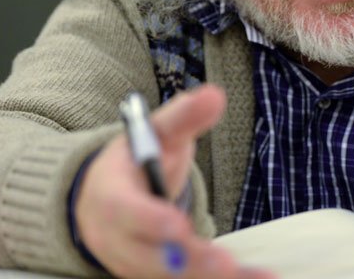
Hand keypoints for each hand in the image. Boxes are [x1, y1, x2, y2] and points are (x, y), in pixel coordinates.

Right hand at [76, 85, 271, 278]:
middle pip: (151, 259)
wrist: (98, 202)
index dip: (150, 222)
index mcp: (111, 198)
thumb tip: (215, 94)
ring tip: (255, 277)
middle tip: (226, 265)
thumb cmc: (133, 162)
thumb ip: (183, 116)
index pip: (127, 213)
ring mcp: (135, 265)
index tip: (177, 226)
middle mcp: (119, 240)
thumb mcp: (154, 133)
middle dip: (189, 262)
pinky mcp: (153, 278)